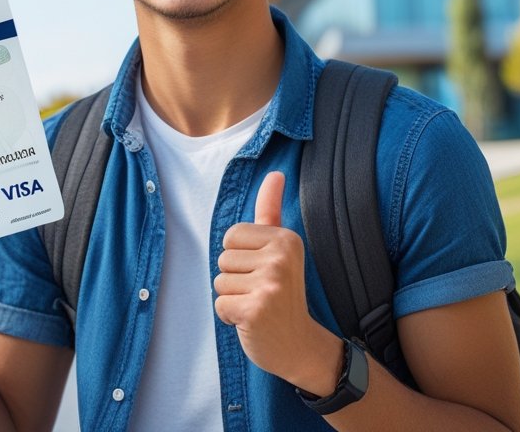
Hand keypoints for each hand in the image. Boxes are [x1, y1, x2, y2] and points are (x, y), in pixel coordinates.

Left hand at [214, 171, 340, 393]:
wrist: (300, 345)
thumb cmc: (283, 294)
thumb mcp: (281, 249)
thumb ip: (271, 211)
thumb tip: (274, 173)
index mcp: (286, 238)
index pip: (231, 236)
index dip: (240, 258)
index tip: (264, 272)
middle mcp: (281, 257)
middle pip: (223, 258)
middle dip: (235, 279)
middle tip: (261, 292)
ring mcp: (269, 283)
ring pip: (219, 282)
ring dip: (233, 299)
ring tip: (258, 305)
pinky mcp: (255, 309)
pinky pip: (220, 304)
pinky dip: (230, 317)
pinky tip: (252, 321)